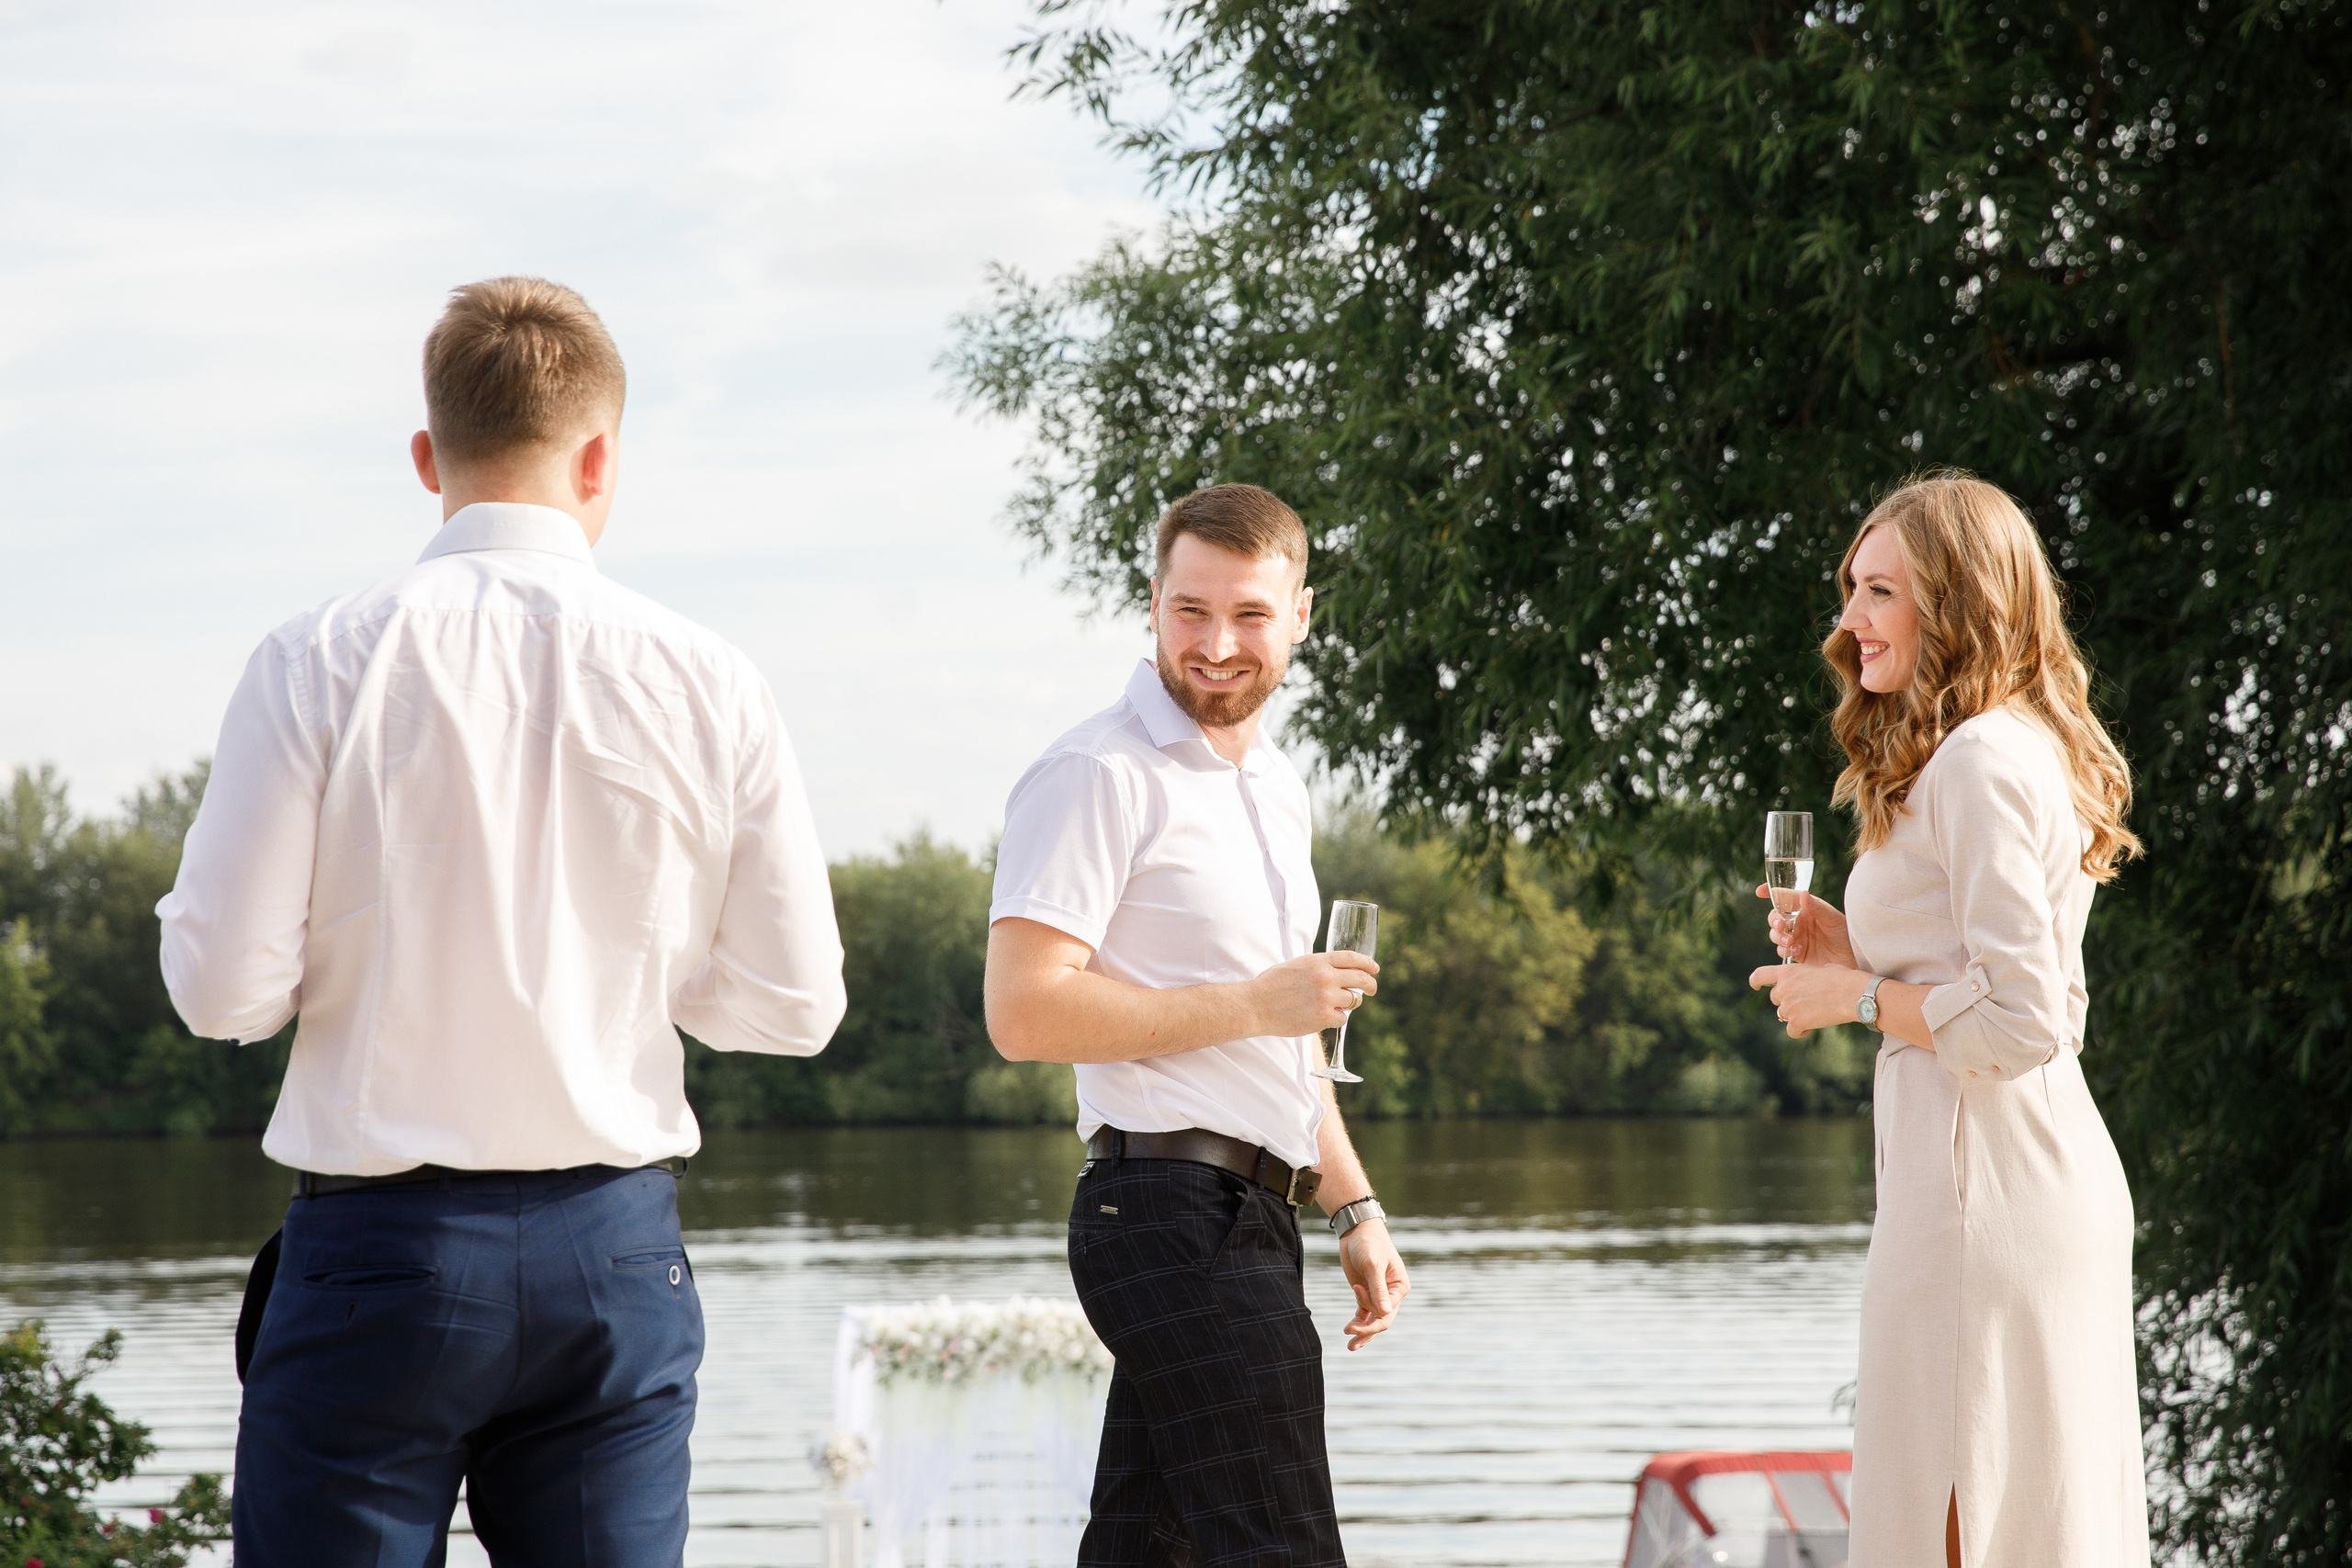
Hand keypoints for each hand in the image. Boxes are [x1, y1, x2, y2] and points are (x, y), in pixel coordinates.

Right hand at [1250, 951, 1378, 1037]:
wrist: (1256, 1006)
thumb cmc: (1272, 985)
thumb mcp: (1296, 965)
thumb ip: (1318, 966)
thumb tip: (1337, 971)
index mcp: (1318, 961)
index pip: (1352, 958)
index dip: (1367, 963)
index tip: (1374, 968)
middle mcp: (1325, 977)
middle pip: (1361, 979)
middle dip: (1370, 985)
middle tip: (1372, 989)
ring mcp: (1326, 998)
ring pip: (1354, 1000)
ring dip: (1349, 1003)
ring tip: (1336, 1004)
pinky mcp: (1323, 1017)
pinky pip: (1342, 1018)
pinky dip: (1336, 1018)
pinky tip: (1323, 1016)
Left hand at [1336, 1218, 1409, 1350]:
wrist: (1356, 1230)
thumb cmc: (1369, 1244)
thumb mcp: (1373, 1265)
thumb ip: (1378, 1289)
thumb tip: (1385, 1313)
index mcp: (1400, 1287)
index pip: (1388, 1311)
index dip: (1372, 1309)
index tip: (1357, 1288)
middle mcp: (1391, 1294)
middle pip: (1381, 1320)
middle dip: (1366, 1330)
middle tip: (1350, 1339)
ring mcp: (1377, 1295)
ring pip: (1372, 1320)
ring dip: (1362, 1332)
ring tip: (1350, 1347)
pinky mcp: (1364, 1293)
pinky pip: (1363, 1313)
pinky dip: (1356, 1321)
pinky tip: (1348, 1330)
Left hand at [1747, 959, 1866, 1037]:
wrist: (1854, 994)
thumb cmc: (1844, 979)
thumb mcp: (1822, 968)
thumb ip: (1808, 974)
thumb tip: (1811, 981)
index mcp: (1788, 972)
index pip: (1761, 975)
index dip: (1755, 981)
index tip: (1754, 986)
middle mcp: (1783, 988)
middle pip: (1775, 998)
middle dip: (1787, 1001)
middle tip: (1805, 1003)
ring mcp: (1788, 1006)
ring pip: (1783, 1015)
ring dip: (1795, 1016)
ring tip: (1815, 1014)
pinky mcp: (1796, 1022)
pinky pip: (1792, 1031)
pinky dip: (1800, 1031)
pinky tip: (1812, 1027)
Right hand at [1752, 886, 1855, 968]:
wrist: (1854, 959)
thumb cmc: (1846, 934)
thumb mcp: (1833, 917)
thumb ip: (1816, 906)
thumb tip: (1802, 894)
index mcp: (1806, 908)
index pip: (1784, 897)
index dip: (1770, 893)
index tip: (1760, 891)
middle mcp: (1798, 922)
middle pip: (1775, 918)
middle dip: (1774, 921)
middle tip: (1781, 926)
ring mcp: (1796, 938)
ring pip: (1775, 935)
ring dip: (1779, 937)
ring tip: (1790, 941)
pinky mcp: (1797, 954)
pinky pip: (1783, 951)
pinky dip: (1786, 950)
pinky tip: (1797, 950)